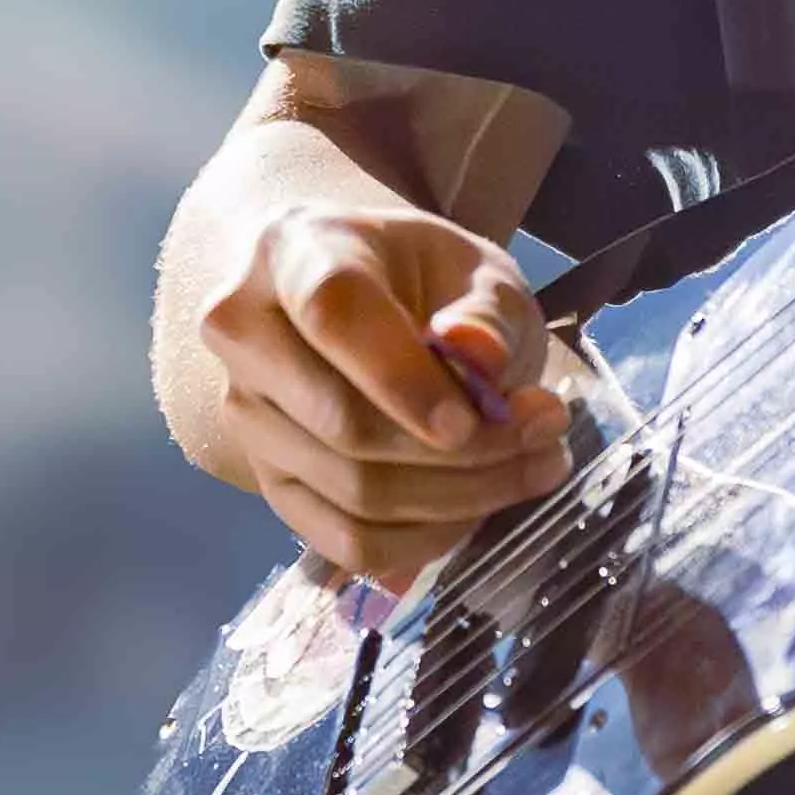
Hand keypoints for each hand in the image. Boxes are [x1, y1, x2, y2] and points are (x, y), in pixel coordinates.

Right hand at [179, 156, 569, 591]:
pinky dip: (424, 540)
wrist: (370, 302)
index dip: (404, 379)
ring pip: (353, 492)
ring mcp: (247, 415)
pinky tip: (477, 510)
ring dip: (461, 499)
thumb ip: (487, 313)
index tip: (473, 419)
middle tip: (547, 437)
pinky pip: (346, 541)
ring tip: (536, 466)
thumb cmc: (426, 281)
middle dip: (464, 452)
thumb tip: (480, 359)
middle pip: (346, 425)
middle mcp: (247, 334)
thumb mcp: (478, 270)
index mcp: (294, 253)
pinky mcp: (268, 481)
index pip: (333, 317)